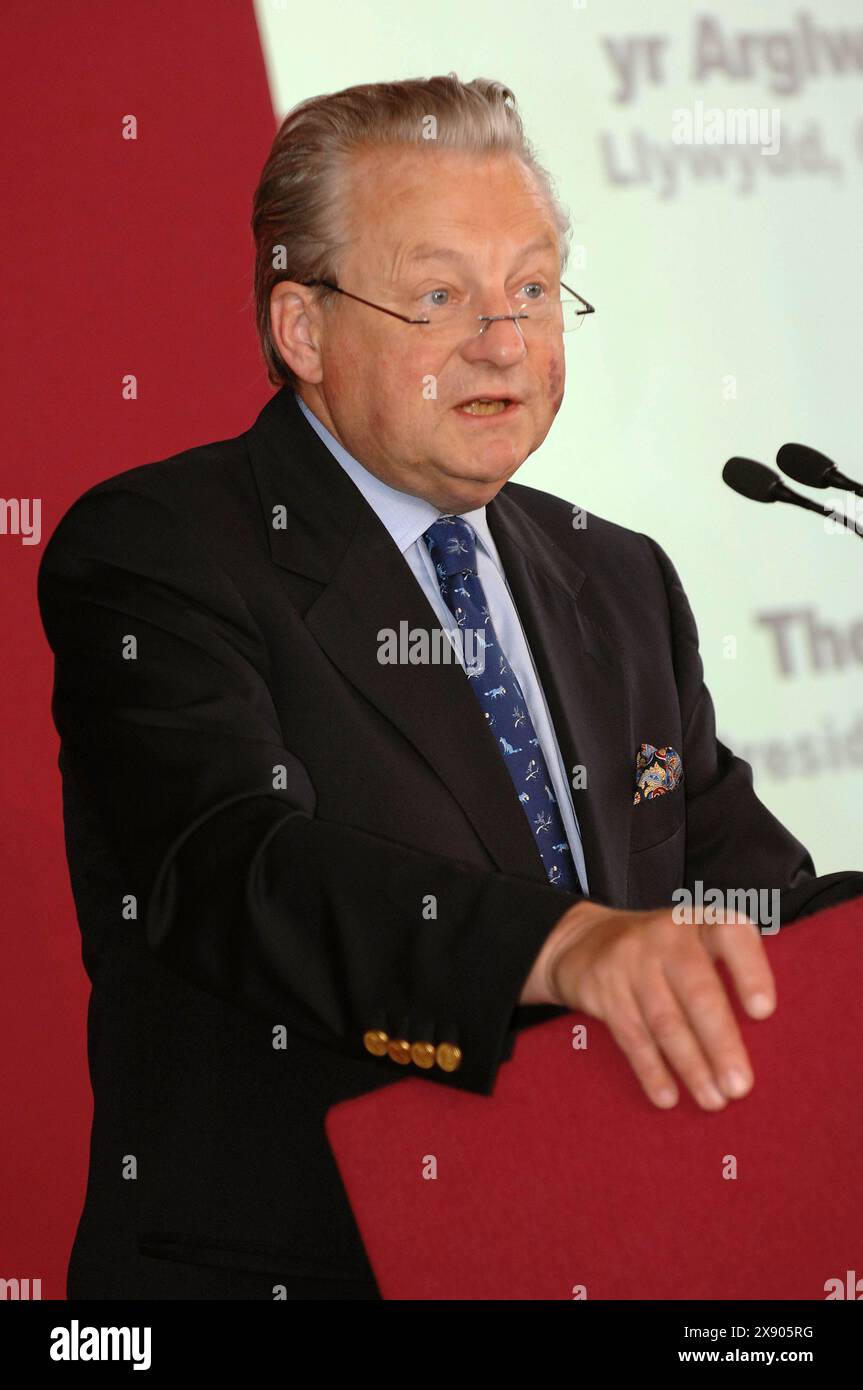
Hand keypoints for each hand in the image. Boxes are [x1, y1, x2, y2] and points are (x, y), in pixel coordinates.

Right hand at [549, 901, 776, 1110]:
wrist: (583, 941)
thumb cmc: (662, 954)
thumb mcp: (693, 942)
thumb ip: (726, 973)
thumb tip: (771, 1039)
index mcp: (700, 923)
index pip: (731, 935)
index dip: (749, 971)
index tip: (764, 1012)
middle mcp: (666, 936)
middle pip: (698, 992)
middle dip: (721, 1044)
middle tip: (740, 1087)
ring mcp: (630, 962)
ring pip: (666, 1021)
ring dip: (692, 1066)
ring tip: (714, 1100)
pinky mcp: (603, 989)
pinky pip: (632, 1036)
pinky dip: (651, 1070)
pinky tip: (668, 1097)